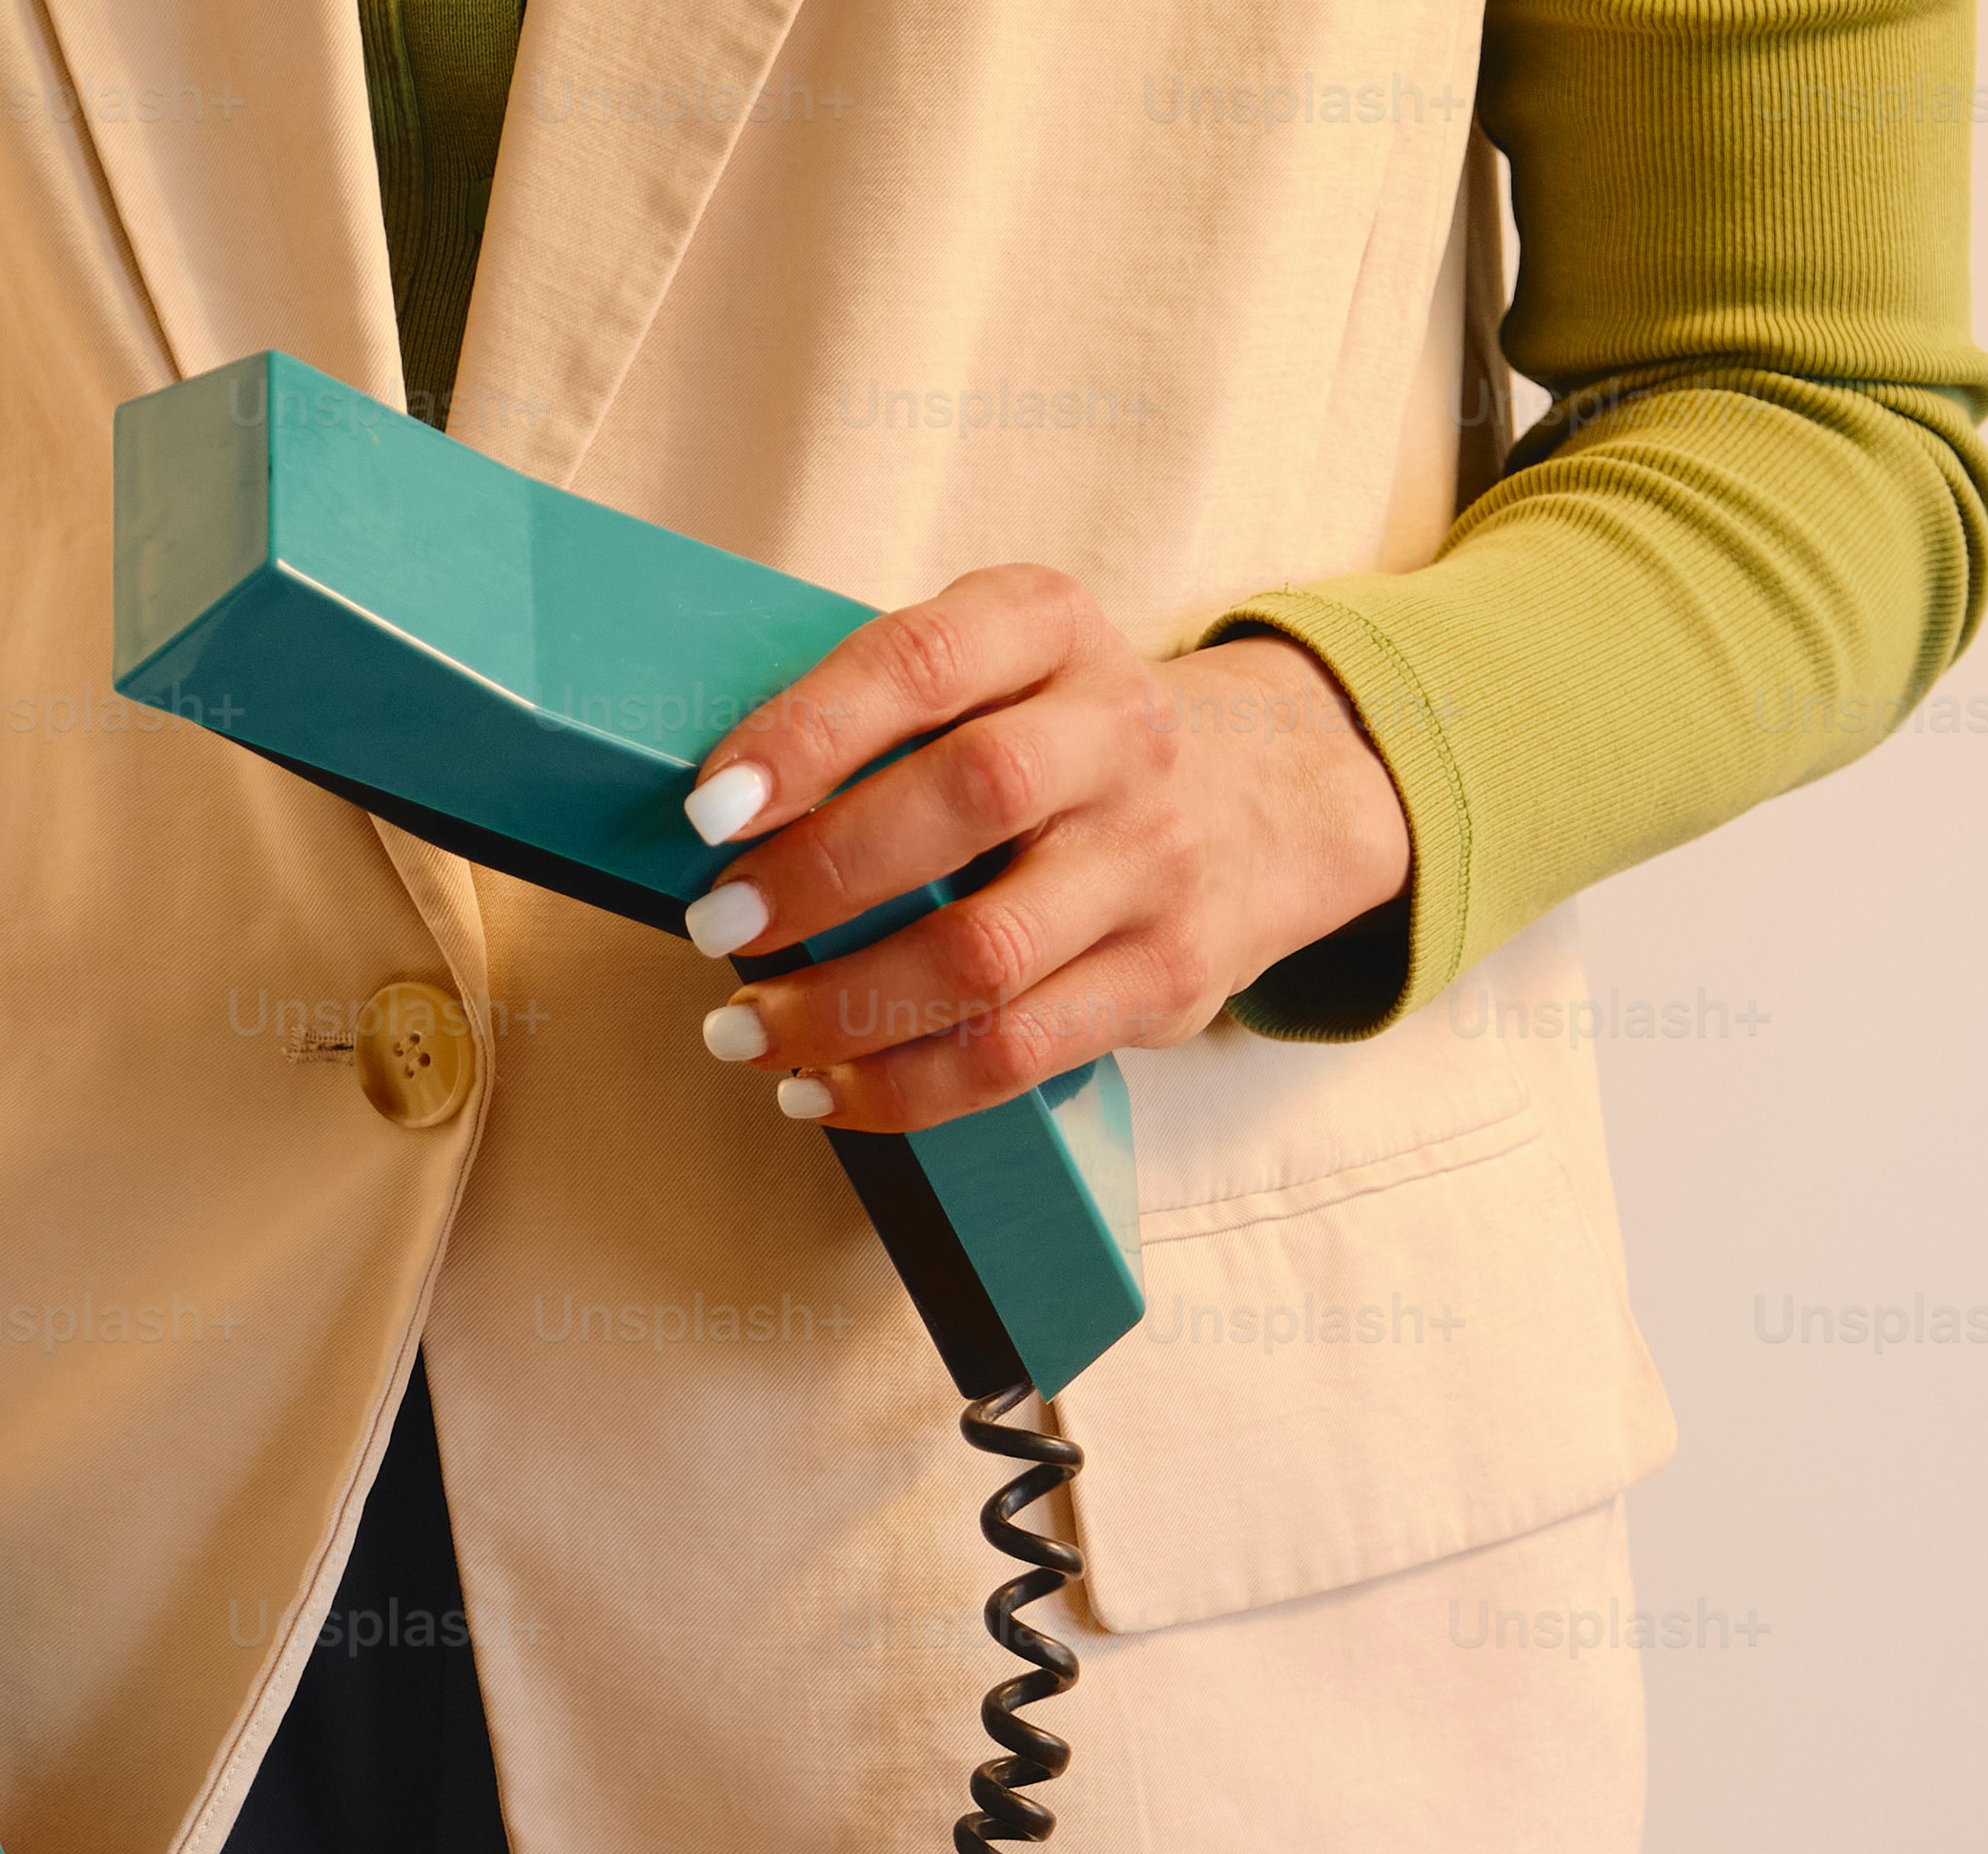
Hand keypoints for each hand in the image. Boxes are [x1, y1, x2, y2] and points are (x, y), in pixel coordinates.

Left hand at [675, 571, 1410, 1135]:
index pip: (925, 659)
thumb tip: (718, 814)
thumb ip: (894, 706)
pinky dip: (900, 1088)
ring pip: (984, 953)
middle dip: (819, 874)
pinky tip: (821, 1090)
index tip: (710, 805)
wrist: (1277, 796)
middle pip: (967, 800)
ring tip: (740, 1032)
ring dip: (841, 1007)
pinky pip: (1015, 1054)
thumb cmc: (1070, 739)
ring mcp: (1151, 865)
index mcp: (1054, 630)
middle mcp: (1119, 736)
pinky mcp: (1165, 979)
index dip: (810, 731)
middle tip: (714, 925)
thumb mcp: (1010, 666)